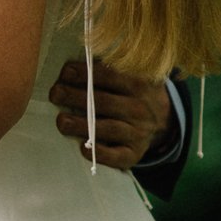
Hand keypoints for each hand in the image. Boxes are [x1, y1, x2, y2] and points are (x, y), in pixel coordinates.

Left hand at [48, 58, 172, 171]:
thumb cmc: (135, 94)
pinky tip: (83, 149)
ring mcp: (138, 132)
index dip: (84, 74)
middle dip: (75, 97)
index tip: (64, 73)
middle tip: (55, 93)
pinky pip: (117, 156)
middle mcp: (139, 108)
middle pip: (104, 102)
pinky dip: (100, 153)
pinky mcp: (134, 153)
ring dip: (81, 125)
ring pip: (107, 128)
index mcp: (138, 84)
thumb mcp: (132, 75)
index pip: (109, 76)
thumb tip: (73, 64)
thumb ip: (109, 68)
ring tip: (61, 121)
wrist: (165, 121)